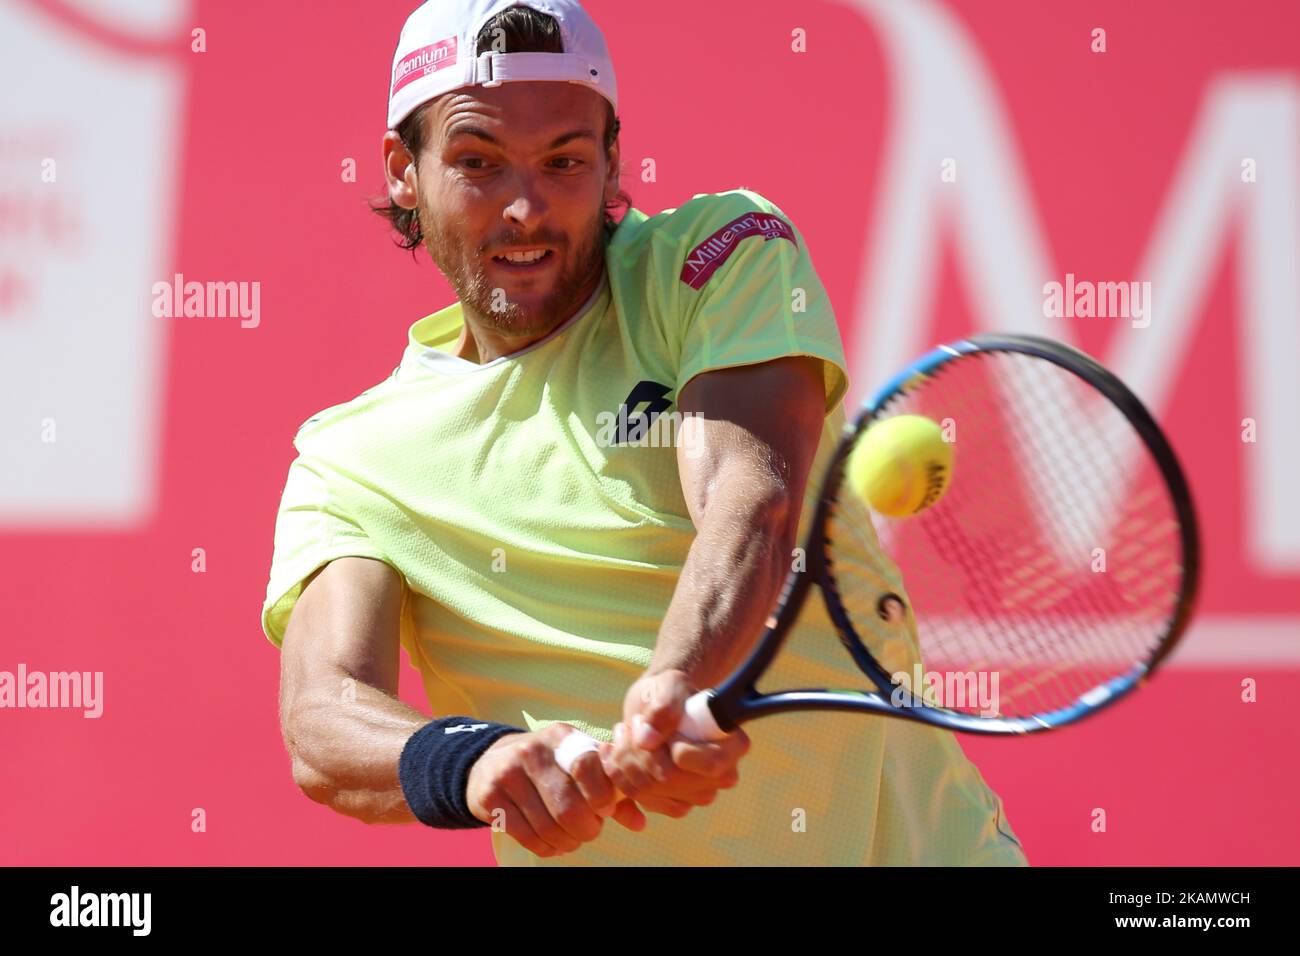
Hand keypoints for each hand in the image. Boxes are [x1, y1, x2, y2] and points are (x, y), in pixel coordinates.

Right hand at [467, 723, 645, 857]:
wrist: (491, 764)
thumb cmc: (550, 768)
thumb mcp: (577, 766)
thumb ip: (612, 789)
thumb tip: (640, 822)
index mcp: (562, 737)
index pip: (589, 767)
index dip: (602, 796)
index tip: (605, 810)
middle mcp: (533, 750)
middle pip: (570, 806)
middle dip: (587, 829)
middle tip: (590, 831)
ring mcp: (508, 772)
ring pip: (549, 825)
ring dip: (568, 842)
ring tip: (572, 839)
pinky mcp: (491, 796)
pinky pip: (527, 835)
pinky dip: (546, 848)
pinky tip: (552, 844)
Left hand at [598, 669, 749, 818]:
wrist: (657, 706)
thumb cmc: (671, 692)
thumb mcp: (670, 685)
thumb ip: (663, 706)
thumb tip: (647, 740)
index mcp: (734, 745)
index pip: (707, 764)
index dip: (674, 748)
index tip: (654, 725)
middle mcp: (723, 776)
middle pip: (670, 779)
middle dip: (638, 751)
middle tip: (629, 724)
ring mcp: (699, 794)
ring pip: (651, 791)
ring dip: (626, 761)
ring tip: (622, 732)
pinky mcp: (676, 804)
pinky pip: (643, 799)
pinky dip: (621, 775)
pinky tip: (617, 752)